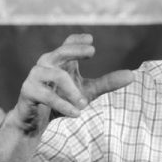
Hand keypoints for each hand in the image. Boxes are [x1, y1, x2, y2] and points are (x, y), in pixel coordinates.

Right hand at [9, 34, 133, 136]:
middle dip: (75, 50)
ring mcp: (35, 76)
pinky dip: (63, 105)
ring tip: (85, 104)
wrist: (34, 122)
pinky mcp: (28, 91)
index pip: (68, 44)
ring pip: (56, 75)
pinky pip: (47, 96)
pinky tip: (77, 113)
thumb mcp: (87, 91)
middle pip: (60, 52)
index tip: (91, 40)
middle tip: (92, 51)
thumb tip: (132, 75)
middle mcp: (46, 64)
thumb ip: (107, 83)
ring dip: (72, 90)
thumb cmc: (61, 101)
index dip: (77, 40)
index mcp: (60, 61)